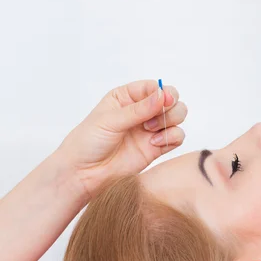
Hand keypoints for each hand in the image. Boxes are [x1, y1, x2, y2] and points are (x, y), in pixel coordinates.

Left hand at [56, 79, 186, 197]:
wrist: (84, 172)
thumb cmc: (89, 142)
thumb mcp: (111, 120)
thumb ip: (139, 109)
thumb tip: (163, 95)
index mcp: (127, 97)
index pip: (154, 87)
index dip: (163, 91)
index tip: (164, 99)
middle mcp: (141, 112)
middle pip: (171, 100)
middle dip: (169, 107)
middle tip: (154, 119)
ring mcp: (149, 130)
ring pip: (176, 117)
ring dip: (170, 121)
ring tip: (151, 131)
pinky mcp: (155, 148)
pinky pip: (176, 137)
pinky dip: (171, 138)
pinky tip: (154, 143)